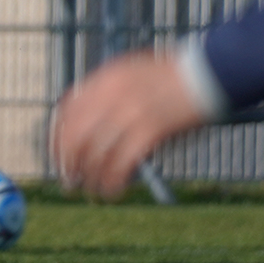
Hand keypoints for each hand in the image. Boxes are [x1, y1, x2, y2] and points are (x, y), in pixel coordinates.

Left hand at [50, 51, 204, 198]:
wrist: (206, 73)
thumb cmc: (170, 75)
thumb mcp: (128, 71)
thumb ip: (105, 90)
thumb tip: (85, 118)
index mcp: (103, 80)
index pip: (66, 112)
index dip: (58, 137)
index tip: (58, 155)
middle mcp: (110, 96)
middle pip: (75, 135)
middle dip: (67, 161)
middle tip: (68, 180)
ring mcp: (129, 113)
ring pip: (96, 153)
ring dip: (90, 177)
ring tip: (91, 190)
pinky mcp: (150, 131)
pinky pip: (121, 162)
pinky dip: (113, 180)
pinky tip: (113, 190)